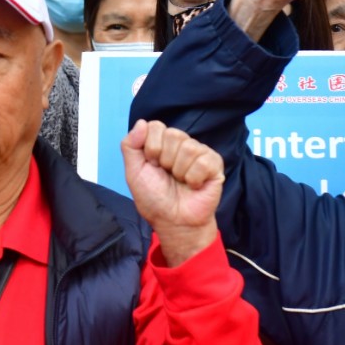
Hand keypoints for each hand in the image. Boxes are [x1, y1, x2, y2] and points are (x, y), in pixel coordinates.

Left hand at [122, 120, 223, 266]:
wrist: (174, 222)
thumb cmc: (155, 199)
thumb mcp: (134, 172)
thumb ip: (130, 146)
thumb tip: (141, 122)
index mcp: (162, 143)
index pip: (156, 126)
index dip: (151, 148)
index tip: (152, 165)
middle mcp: (181, 144)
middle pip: (173, 134)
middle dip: (165, 160)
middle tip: (168, 175)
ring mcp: (199, 152)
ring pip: (188, 147)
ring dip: (180, 171)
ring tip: (181, 182)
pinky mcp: (215, 164)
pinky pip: (203, 161)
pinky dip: (194, 178)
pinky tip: (194, 185)